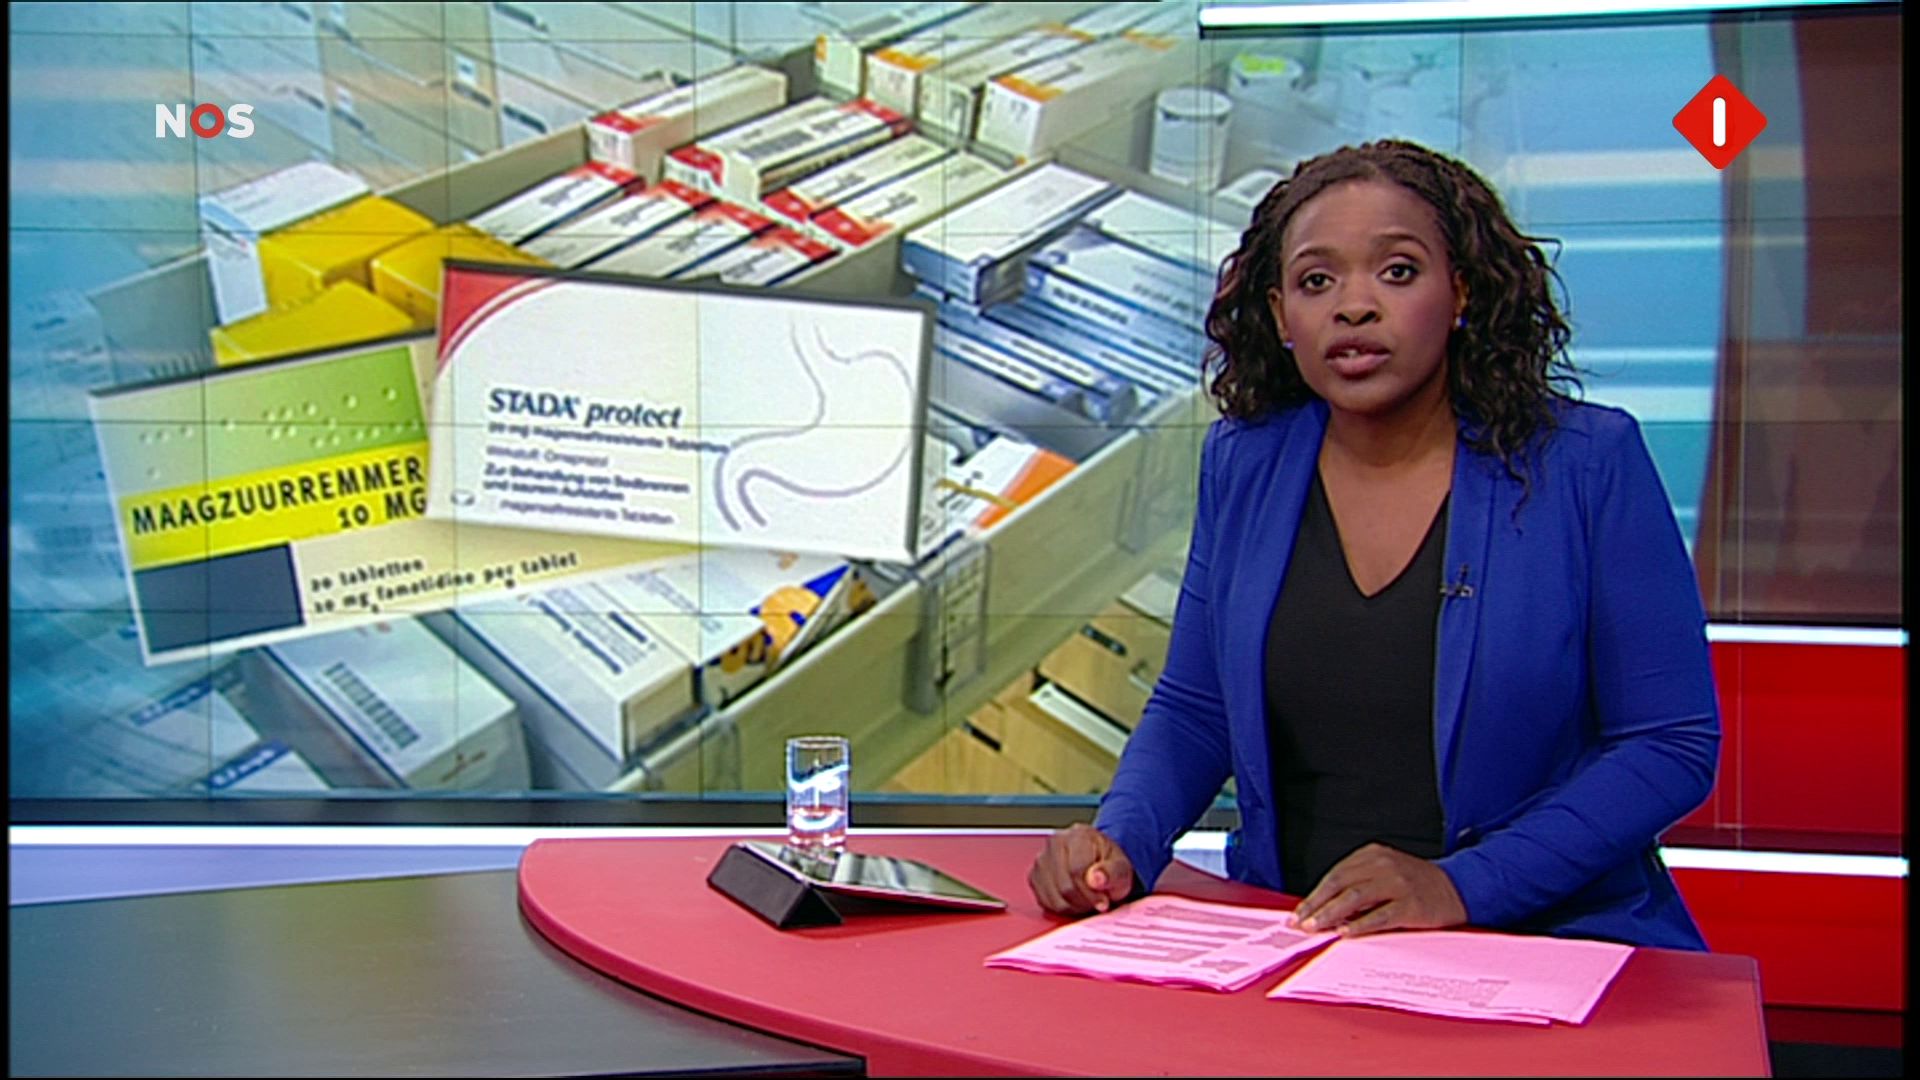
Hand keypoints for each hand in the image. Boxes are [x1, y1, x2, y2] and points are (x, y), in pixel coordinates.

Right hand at [1028, 823, 1134, 915]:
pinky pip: (1046, 902)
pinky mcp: (1034, 877)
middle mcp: (1054, 844)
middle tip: (1097, 901)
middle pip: (1064, 886)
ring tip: (1087, 900)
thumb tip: (1095, 880)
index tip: (1104, 900)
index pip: (1077, 870)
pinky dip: (1062, 907)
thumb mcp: (1122, 868)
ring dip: (1074, 906)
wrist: (1099, 862)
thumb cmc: (1109, 864)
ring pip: (1054, 897)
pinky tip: (1075, 901)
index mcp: (1078, 835)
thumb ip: (1112, 872)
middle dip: (1084, 901)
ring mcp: (1041, 860)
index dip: (1092, 892)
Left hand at [1290, 843, 1466, 936]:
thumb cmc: (1416, 884)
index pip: (1335, 874)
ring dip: (1331, 914)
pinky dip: (1361, 924)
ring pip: (1356, 897)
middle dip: (1316, 905)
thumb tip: (1324, 909)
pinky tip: (1346, 933)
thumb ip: (1358, 884)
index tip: (1298, 913)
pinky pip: (1380, 916)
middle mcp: (1384, 865)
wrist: (1458, 888)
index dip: (1314, 895)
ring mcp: (1398, 884)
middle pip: (1340, 883)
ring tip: (1316, 927)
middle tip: (1300, 922)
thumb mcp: (1385, 872)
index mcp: (1373, 854)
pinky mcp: (1411, 904)